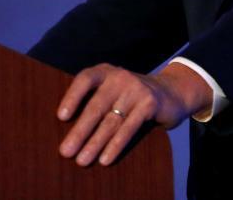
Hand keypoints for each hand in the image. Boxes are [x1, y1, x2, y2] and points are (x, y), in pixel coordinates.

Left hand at [57, 62, 212, 165]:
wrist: (171, 92)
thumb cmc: (130, 97)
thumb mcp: (113, 91)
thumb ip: (94, 101)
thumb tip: (68, 132)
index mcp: (106, 72)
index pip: (85, 79)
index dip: (72, 96)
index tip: (61, 117)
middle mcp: (120, 77)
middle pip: (96, 106)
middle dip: (80, 131)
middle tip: (66, 151)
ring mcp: (136, 89)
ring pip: (111, 120)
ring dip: (95, 143)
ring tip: (82, 160)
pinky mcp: (150, 103)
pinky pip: (129, 128)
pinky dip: (116, 145)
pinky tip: (105, 159)